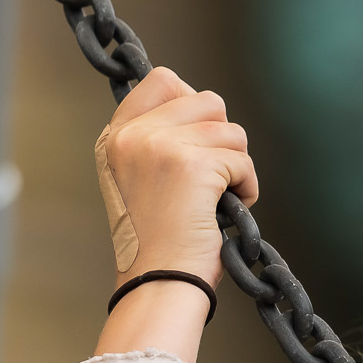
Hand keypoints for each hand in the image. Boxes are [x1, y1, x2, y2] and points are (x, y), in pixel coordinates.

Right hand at [95, 67, 256, 288]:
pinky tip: (229, 210)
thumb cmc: (158, 242)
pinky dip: (247, 187)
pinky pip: (242, 160)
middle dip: (223, 137)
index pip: (163, 80)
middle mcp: (132, 135)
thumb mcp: (140, 181)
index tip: (202, 142)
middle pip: (207, 100)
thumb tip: (208, 111)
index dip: (194, 104)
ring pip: (230, 129)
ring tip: (219, 198)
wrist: (158, 281)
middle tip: (215, 175)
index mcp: (115, 137)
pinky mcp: (191, 166)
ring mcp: (160, 147)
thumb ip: (158, 142)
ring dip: (237, 165)